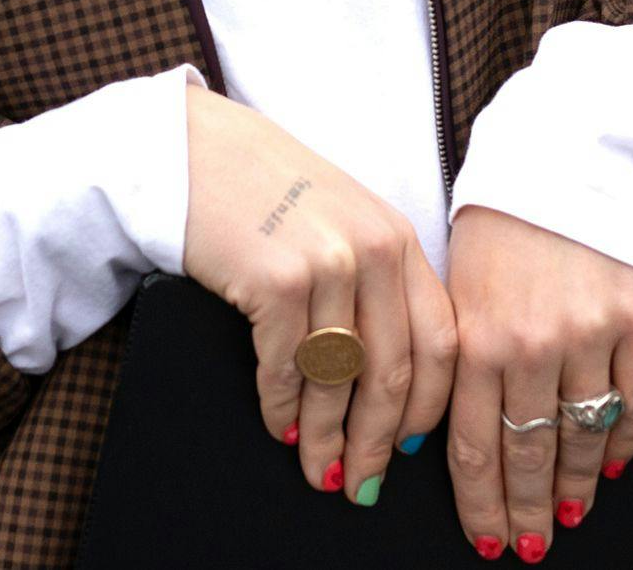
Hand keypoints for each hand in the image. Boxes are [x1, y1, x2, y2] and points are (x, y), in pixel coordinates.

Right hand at [179, 89, 455, 507]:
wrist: (192, 147)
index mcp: (399, 238)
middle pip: (393, 373)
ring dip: (327, 436)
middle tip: (361, 485)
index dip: (426, 407)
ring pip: (339, 379)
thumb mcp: (341, 219)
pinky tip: (279, 426)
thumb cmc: (266, 188)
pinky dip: (282, 408)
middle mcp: (373, 249)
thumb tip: (390, 382)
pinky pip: (285, 368)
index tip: (408, 449)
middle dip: (376, 442)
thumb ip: (376, 280)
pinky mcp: (276, 279)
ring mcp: (326, 263)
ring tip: (317, 469)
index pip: (439, 342)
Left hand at [442, 206, 632, 559]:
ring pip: (584, 438)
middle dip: (526, 511)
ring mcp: (590, 334)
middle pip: (530, 455)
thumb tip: (442, 440)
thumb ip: (457, 357)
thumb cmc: (500, 222)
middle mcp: (532, 343)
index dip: (481, 505)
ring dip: (576, 488)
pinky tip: (613, 467)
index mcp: (475, 336)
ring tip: (570, 519)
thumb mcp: (457, 284)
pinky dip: (627, 443)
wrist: (567, 154)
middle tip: (529, 550)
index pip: (475, 448)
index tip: (487, 542)